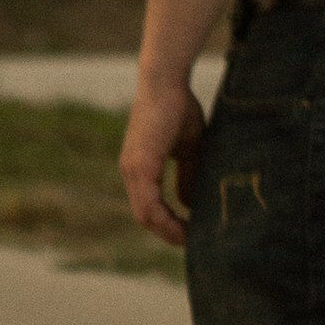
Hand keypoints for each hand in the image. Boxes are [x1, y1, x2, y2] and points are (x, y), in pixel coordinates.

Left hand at [120, 66, 205, 245]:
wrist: (166, 82)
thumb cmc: (178, 107)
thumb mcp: (188, 148)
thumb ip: (188, 175)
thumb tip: (189, 205)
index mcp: (140, 167)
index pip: (150, 207)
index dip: (169, 224)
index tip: (191, 233)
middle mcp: (131, 171)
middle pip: (145, 217)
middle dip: (169, 233)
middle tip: (193, 243)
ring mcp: (132, 169)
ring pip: (145, 215)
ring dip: (168, 231)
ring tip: (191, 239)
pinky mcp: (139, 165)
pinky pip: (149, 204)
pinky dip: (166, 218)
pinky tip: (185, 224)